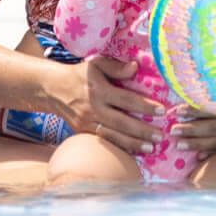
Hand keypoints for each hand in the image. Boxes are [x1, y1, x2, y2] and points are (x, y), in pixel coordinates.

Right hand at [48, 55, 166, 155]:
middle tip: (160, 136)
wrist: (53, 89)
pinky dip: (119, 147)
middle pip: (121, 122)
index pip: (126, 99)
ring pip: (113, 136)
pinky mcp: (82, 132)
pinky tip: (134, 152)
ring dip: (132, 144)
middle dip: (142, 131)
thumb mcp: (95, 64)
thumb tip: (135, 67)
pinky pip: (104, 141)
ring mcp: (87, 123)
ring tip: (151, 148)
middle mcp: (93, 108)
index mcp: (99, 90)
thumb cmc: (79, 74)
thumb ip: (116, 66)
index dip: (144, 106)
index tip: (162, 111)